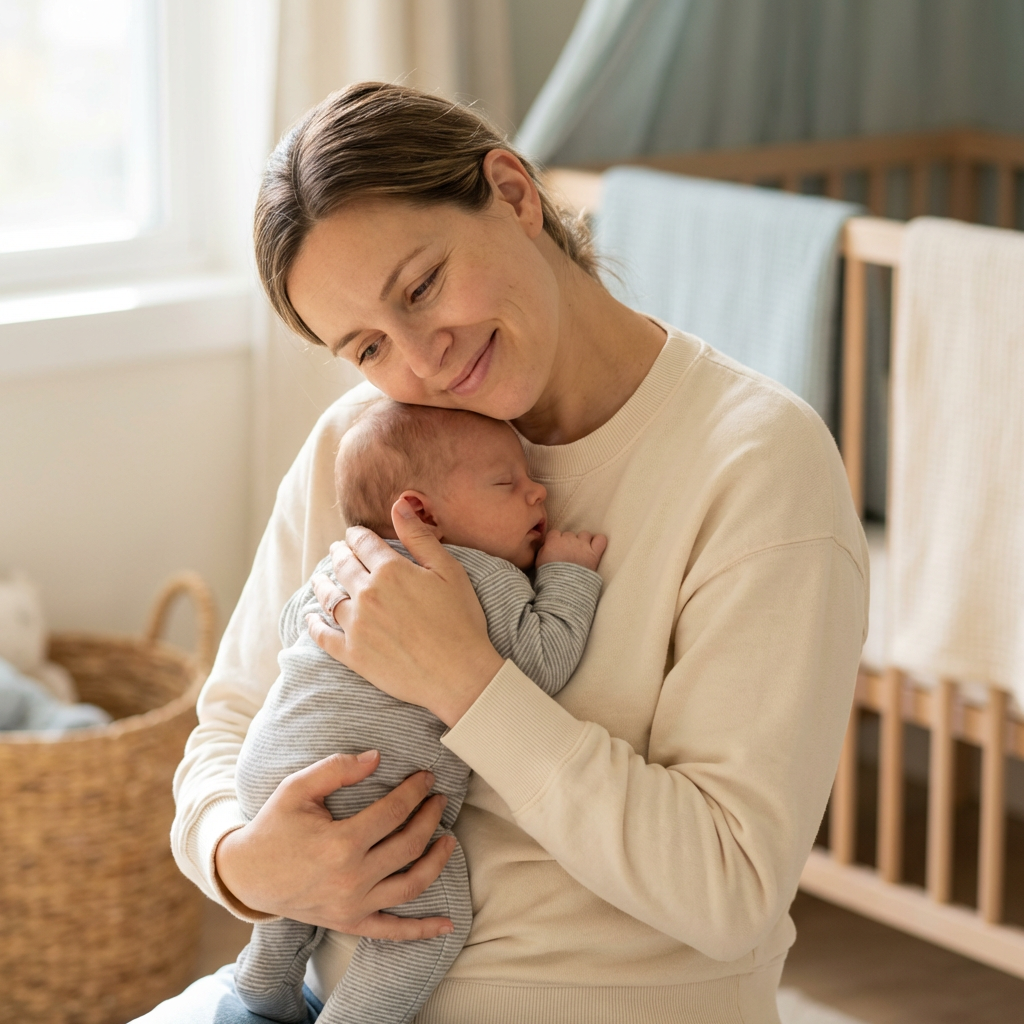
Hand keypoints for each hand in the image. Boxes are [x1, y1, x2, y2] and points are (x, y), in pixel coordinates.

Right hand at [214, 751, 456, 938]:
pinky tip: (447, 924)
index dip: (415, 791)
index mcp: (340, 843)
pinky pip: (392, 930)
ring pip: (411, 885)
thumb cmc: (274, 826)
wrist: (247, 875)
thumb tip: (377, 757)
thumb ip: (337, 768)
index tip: (427, 777)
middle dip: (430, 817)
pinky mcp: (350, 922)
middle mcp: (351, 878)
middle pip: (409, 845)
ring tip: (448, 839)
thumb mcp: (297, 788)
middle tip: (439, 799)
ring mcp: (352, 905)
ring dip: (437, 861)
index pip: (394, 812)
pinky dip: (421, 930)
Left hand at [306, 497, 504, 726]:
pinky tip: (310, 617)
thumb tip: (398, 504)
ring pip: (329, 597)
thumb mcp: (449, 571)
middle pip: (343, 566)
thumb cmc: (461, 620)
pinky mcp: (352, 654)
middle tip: (336, 551)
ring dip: (322, 583)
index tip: (354, 535)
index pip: (363, 543)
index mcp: (390, 570)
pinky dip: (313, 623)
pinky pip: (323, 635)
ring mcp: (356, 625)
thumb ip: (420, 538)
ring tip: (320, 579)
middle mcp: (367, 594)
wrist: (459, 674)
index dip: (357, 536)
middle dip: (338, 554)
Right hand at [536, 529, 606, 570]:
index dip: (555, 541)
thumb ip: (543, 549)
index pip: (555, 533)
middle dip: (568, 542)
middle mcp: (569, 540)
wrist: (564, 588)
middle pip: (569, 534)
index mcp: (554, 541)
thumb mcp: (539, 561)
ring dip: (583, 541)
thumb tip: (547, 544)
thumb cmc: (549, 577)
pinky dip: (599, 541)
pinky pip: (600, 539)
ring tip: (581, 552)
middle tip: (568, 554)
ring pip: (584, 534)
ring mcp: (583, 546)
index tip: (556, 549)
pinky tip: (595, 546)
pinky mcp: (594, 553)